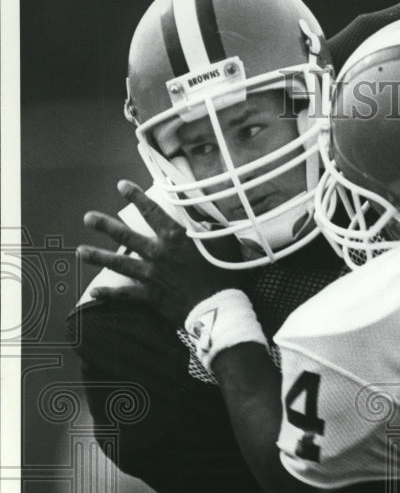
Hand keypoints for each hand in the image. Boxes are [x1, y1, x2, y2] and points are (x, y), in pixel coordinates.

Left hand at [77, 179, 244, 324]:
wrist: (219, 306)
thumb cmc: (224, 273)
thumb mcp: (224, 244)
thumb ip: (210, 230)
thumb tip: (203, 220)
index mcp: (175, 237)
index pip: (152, 212)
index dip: (136, 197)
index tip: (122, 186)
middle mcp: (158, 253)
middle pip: (126, 236)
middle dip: (105, 226)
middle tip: (88, 218)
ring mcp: (151, 275)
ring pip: (119, 264)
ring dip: (98, 257)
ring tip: (80, 252)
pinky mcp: (151, 296)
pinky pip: (126, 295)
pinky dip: (110, 294)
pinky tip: (94, 292)